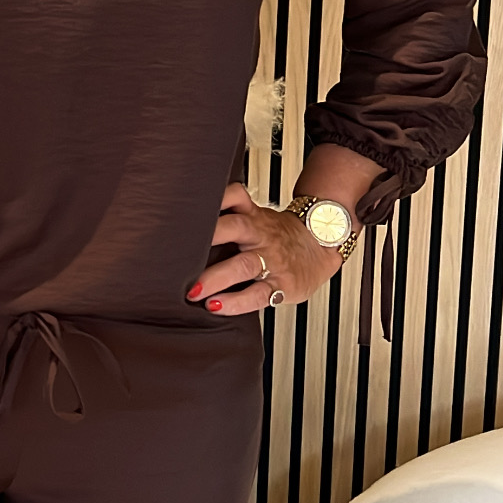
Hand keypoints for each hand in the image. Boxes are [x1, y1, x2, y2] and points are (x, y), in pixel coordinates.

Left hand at [185, 179, 342, 315]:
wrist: (323, 245)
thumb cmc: (281, 234)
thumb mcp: (258, 217)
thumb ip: (230, 217)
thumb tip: (185, 228)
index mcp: (253, 216)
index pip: (236, 196)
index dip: (216, 197)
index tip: (187, 206)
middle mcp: (260, 235)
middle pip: (234, 227)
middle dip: (207, 238)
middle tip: (179, 253)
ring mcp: (271, 260)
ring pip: (243, 265)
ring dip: (216, 278)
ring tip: (194, 291)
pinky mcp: (281, 285)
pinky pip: (257, 294)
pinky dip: (235, 302)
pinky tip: (217, 306)